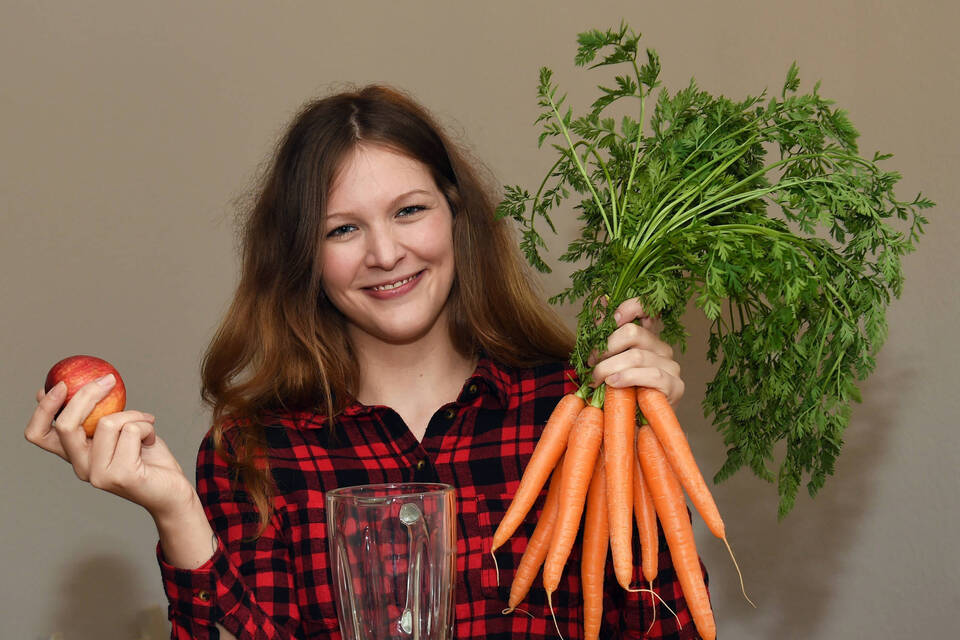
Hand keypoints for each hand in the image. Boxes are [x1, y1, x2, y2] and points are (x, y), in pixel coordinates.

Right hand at [25, 376, 195, 520]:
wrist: (173, 490)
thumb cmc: (147, 457)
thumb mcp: (119, 431)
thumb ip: (98, 416)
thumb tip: (73, 385)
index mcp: (75, 455)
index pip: (38, 434)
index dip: (43, 408)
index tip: (62, 385)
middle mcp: (81, 467)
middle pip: (66, 425)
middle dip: (86, 394)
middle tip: (108, 379)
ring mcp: (99, 474)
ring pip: (107, 422)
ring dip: (133, 414)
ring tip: (146, 424)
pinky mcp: (122, 476)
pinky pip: (132, 431)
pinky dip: (147, 426)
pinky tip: (151, 439)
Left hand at [588, 297, 684, 404]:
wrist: (629, 425)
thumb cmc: (617, 392)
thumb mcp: (604, 360)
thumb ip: (603, 332)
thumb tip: (599, 299)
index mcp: (647, 338)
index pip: (646, 309)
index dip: (629, 307)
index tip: (610, 320)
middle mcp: (661, 348)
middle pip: (632, 333)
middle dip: (604, 348)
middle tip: (590, 364)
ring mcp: (671, 366)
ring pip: (636, 356)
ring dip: (608, 368)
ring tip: (596, 380)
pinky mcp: (675, 386)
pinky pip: (652, 375)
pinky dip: (628, 378)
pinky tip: (613, 384)